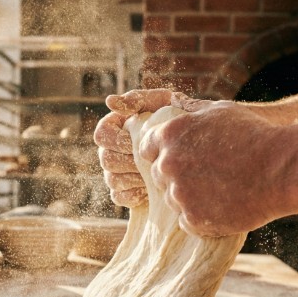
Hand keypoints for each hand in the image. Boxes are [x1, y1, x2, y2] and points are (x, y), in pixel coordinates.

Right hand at [94, 89, 188, 206]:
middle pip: (105, 160)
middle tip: (151, 160)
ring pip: (112, 179)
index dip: (116, 140)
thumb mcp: (162, 102)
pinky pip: (119, 197)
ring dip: (133, 178)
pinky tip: (151, 189)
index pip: (101, 135)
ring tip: (154, 174)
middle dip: (129, 161)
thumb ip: (137, 99)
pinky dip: (134, 194)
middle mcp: (111, 150)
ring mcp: (116, 173)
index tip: (136, 141)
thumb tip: (110, 101)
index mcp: (115, 128)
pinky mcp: (125, 192)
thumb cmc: (177, 118)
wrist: (197, 145)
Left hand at [138, 100, 290, 236]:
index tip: (178, 159)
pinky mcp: (193, 219)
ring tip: (223, 190)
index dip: (162, 153)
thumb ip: (192, 114)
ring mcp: (179, 194)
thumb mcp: (220, 111)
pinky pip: (188, 221)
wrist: (281, 169)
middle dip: (178, 176)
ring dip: (191, 198)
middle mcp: (168, 164)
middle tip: (209, 176)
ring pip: (174, 200)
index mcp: (170, 135)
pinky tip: (224, 206)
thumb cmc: (255, 135)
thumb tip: (176, 107)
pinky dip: (203, 218)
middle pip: (160, 176)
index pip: (148, 148)